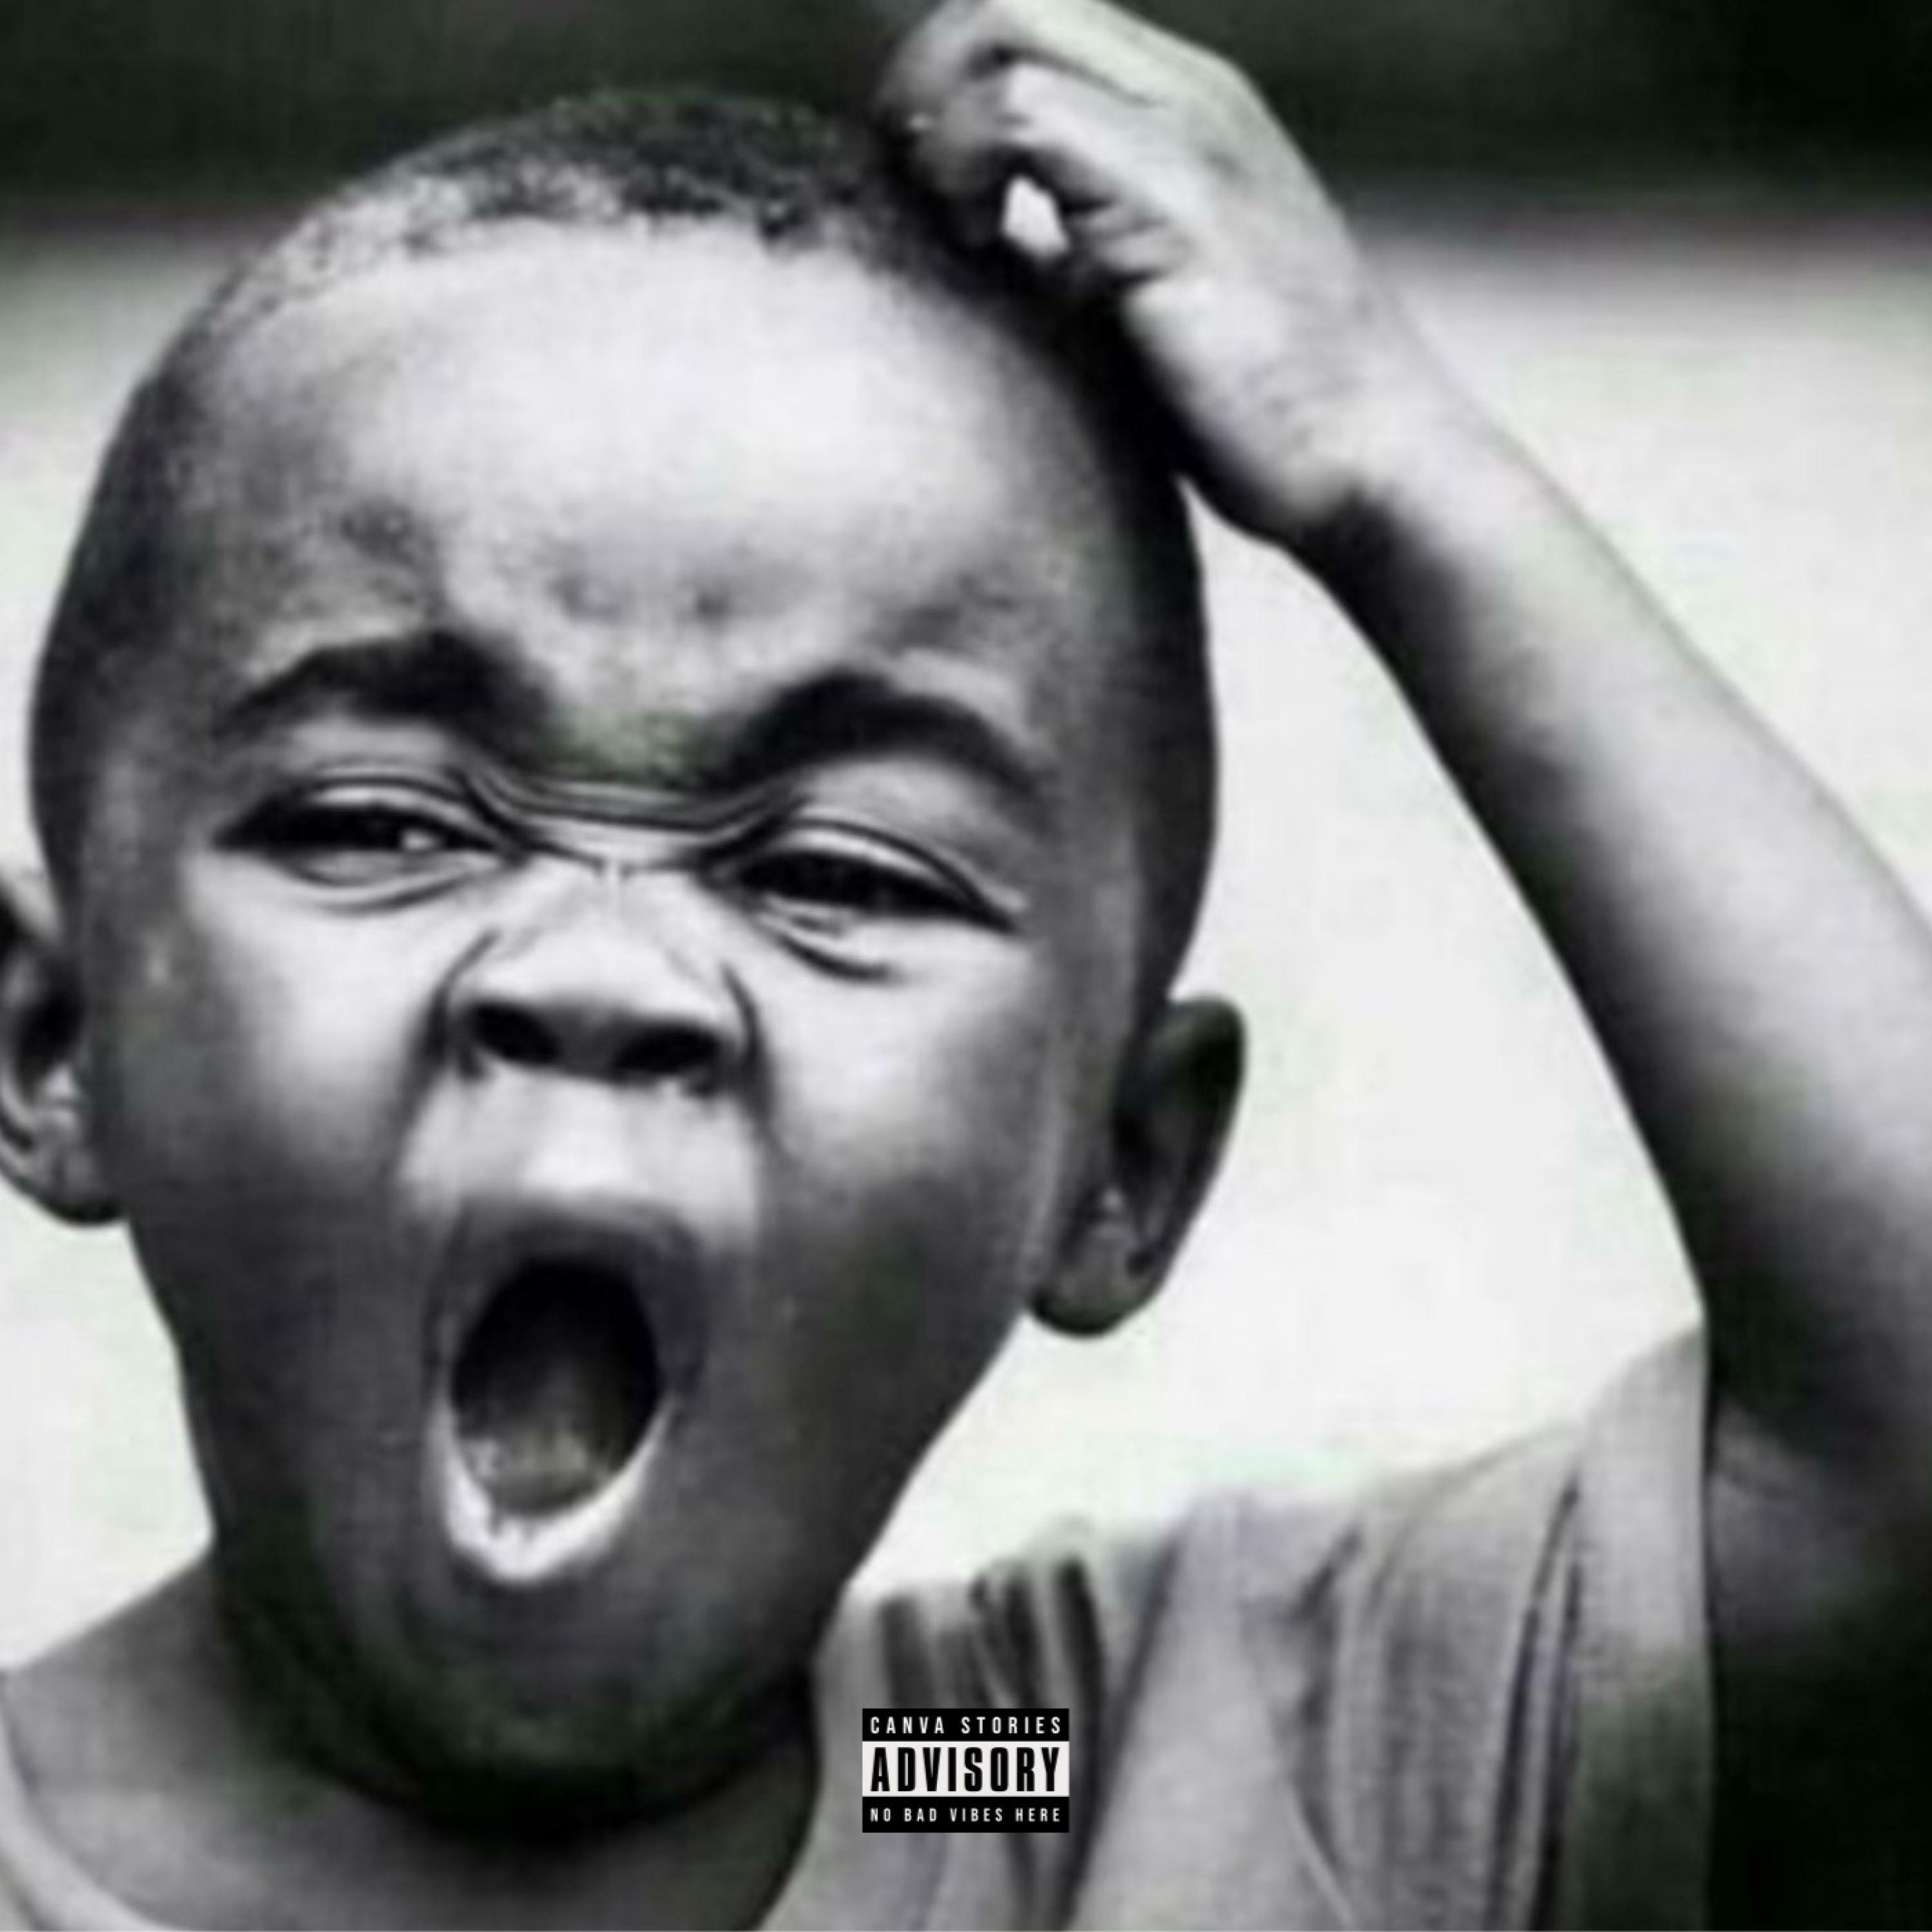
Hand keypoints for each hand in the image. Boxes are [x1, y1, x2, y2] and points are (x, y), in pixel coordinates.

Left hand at [875, 0, 1470, 548]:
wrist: (1370, 463)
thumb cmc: (1260, 411)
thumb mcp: (1146, 304)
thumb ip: (1076, 255)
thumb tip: (988, 263)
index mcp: (1185, 111)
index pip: (1035, 26)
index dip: (951, 88)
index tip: (929, 194)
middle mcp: (1189, 96)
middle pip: (1007, 3)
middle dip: (927, 87)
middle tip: (917, 199)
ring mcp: (1188, 137)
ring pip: (1006, 30)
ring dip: (940, 122)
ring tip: (951, 226)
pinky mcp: (1174, 200)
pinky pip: (1025, 115)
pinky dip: (969, 169)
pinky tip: (980, 248)